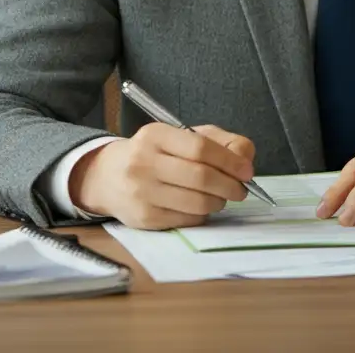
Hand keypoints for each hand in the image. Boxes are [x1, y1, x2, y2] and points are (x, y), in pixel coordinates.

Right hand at [69, 123, 255, 229]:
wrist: (108, 176)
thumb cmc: (154, 153)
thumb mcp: (181, 136)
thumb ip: (217, 141)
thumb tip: (245, 159)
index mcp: (156, 135)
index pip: (200, 148)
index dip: (230, 161)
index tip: (247, 171)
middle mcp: (144, 162)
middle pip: (200, 177)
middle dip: (229, 185)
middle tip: (241, 189)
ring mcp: (142, 192)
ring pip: (196, 203)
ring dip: (218, 202)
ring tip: (222, 197)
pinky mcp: (143, 218)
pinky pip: (186, 220)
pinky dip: (202, 215)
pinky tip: (201, 207)